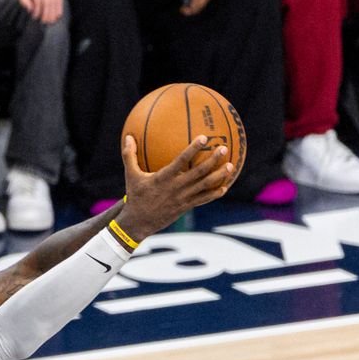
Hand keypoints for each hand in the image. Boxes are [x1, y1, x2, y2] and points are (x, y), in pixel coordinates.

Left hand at [15, 0, 63, 23]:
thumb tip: (29, 9)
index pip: (38, 0)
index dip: (37, 10)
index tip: (34, 17)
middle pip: (48, 0)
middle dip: (47, 13)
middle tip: (44, 22)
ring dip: (54, 12)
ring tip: (51, 20)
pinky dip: (60, 6)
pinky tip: (58, 14)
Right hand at [117, 135, 232, 241]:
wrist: (138, 222)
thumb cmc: (135, 196)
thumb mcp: (130, 176)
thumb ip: (129, 155)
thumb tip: (127, 136)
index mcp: (163, 178)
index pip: (181, 161)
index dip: (193, 149)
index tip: (204, 138)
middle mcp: (176, 187)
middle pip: (199, 172)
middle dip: (213, 160)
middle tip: (223, 149)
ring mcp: (183, 198)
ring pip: (205, 186)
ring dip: (219, 176)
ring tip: (231, 166)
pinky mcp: (186, 207)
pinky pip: (204, 199)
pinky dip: (215, 193)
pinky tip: (225, 187)